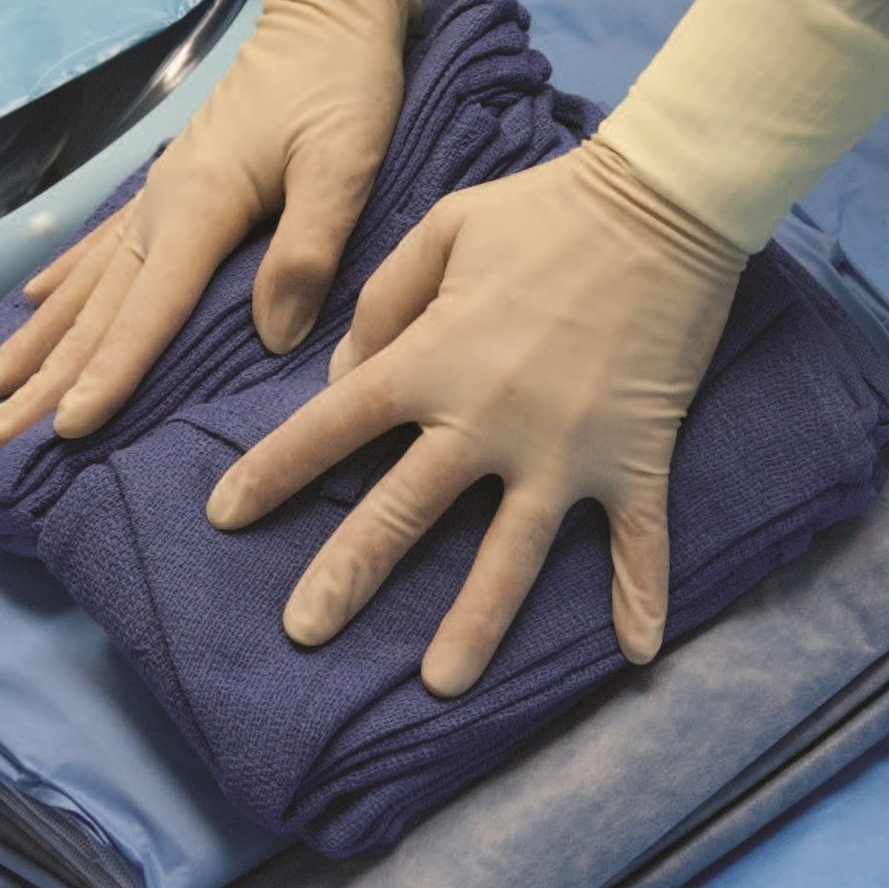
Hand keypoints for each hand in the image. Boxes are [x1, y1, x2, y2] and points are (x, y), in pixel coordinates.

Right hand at [0, 0, 404, 445]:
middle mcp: (164, 201)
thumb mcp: (344, 162)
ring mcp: (160, 188)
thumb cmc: (342, 86)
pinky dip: (65, 277)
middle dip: (47, 374)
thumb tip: (273, 336)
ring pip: (87, 280)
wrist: (326, 13)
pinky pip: (103, 242)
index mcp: (202, 204)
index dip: (108, 372)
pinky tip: (33, 301)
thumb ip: (307, 247)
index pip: (148, 307)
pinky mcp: (172, 178)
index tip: (66, 429)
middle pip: (98, 305)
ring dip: (40, 337)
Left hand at [204, 136, 747, 697]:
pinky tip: (637, 653)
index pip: (333, 426)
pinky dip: (642, 596)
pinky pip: (639, 539)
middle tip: (302, 632)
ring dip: (475, 624)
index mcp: (432, 358)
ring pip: (509, 556)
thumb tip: (340, 376)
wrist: (662, 202)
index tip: (226, 516)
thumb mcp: (444, 228)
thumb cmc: (545, 207)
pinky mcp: (634, 454)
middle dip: (347, 576)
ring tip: (439, 686)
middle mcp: (487, 417)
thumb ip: (383, 300)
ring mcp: (564, 447)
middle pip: (402, 511)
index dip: (273, 472)